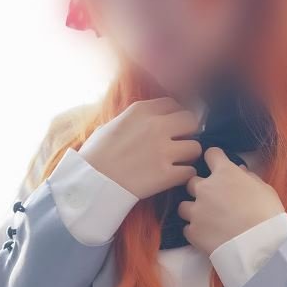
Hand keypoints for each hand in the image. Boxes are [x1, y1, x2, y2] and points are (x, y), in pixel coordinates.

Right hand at [78, 98, 201, 198]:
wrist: (91, 182)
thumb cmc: (95, 155)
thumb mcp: (110, 125)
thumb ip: (132, 120)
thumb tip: (141, 122)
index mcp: (142, 111)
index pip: (172, 104)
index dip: (175, 116)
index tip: (173, 126)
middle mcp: (156, 126)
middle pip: (191, 122)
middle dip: (188, 133)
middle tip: (180, 144)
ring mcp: (163, 151)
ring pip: (195, 148)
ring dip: (189, 156)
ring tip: (178, 163)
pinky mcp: (166, 175)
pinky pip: (190, 172)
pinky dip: (185, 176)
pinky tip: (174, 177)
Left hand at [177, 148, 284, 254]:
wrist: (259, 245)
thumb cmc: (267, 214)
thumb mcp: (265, 190)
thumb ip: (250, 178)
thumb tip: (241, 172)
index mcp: (224, 173)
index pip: (211, 154)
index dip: (214, 159)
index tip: (217, 165)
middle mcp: (205, 188)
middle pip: (191, 182)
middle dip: (199, 188)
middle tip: (212, 199)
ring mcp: (196, 210)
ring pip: (183, 206)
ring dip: (193, 210)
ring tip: (205, 220)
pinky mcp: (192, 232)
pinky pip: (187, 229)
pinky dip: (194, 231)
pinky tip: (206, 236)